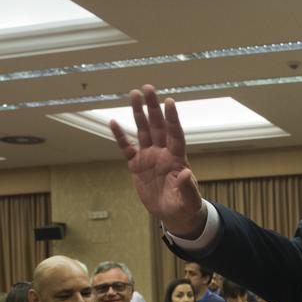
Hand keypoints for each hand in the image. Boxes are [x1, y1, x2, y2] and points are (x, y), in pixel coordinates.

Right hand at [110, 85, 206, 237]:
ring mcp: (149, 157)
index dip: (172, 118)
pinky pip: (126, 148)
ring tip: (134, 94)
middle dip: (153, 107)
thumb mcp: (188, 200)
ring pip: (143, 130)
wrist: (173, 214)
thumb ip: (187, 187)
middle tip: (148, 88)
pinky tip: (113, 122)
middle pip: (158, 125)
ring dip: (138, 113)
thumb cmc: (184, 206)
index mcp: (177, 158)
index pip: (175, 134)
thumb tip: (187, 173)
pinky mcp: (137, 165)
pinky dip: (120, 136)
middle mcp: (163, 153)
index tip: (169, 101)